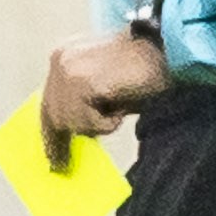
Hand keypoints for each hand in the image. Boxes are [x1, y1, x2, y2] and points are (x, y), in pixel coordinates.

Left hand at [42, 28, 171, 160]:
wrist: (168, 50)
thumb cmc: (145, 70)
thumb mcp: (106, 88)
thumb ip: (85, 103)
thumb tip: (74, 134)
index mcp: (64, 56)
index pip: (47, 101)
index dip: (50, 131)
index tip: (51, 158)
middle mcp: (60, 60)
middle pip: (53, 115)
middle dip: (61, 140)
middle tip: (61, 165)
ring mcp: (69, 70)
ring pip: (71, 123)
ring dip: (98, 125)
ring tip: (119, 108)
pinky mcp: (82, 82)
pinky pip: (89, 122)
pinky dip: (109, 123)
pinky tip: (122, 107)